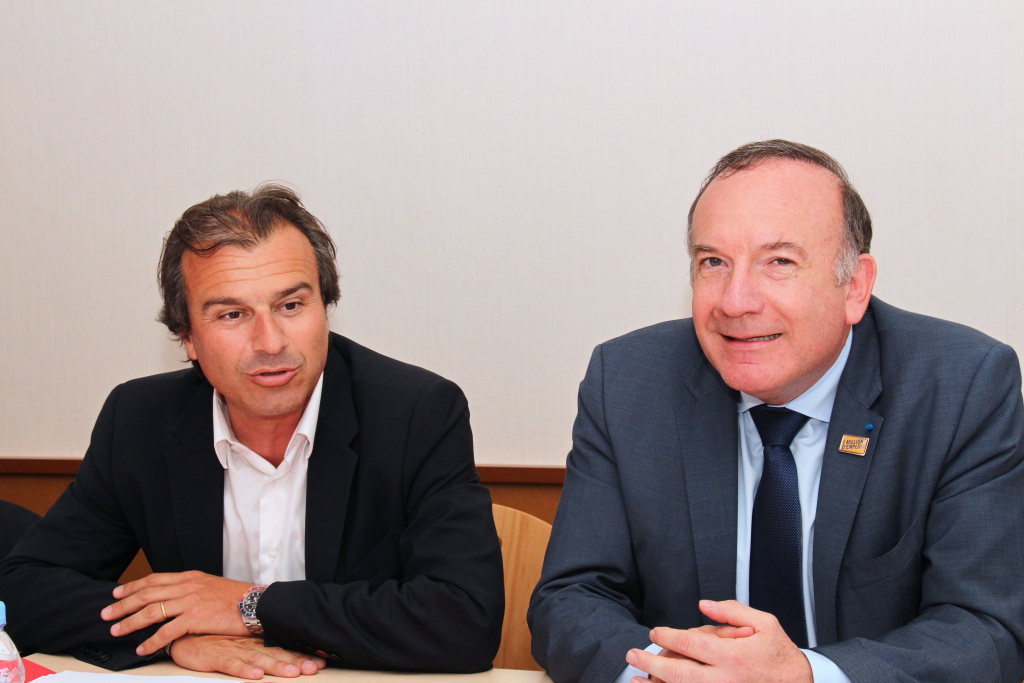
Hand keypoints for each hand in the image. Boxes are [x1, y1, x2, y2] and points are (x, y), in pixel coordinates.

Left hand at [101, 570, 252, 654]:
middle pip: (147, 594)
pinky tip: (142, 649)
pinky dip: (151, 641)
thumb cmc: (236, 598)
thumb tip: (175, 598)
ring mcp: (190, 602)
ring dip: (130, 622)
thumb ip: (191, 590)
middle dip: (123, 605)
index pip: (154, 580)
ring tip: (116, 631)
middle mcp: (187, 587)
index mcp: (190, 578)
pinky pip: (166, 632)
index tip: (116, 593)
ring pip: (151, 612)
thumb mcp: (211, 586)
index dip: (133, 587)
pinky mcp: (195, 618)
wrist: (256, 604)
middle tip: (105, 614)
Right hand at [169, 635, 325, 678]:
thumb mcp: (237, 642)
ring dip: (276, 666)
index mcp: (253, 641)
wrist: (182, 632)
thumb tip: (282, 654)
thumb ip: (257, 647)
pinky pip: (230, 664)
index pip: (282, 648)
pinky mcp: (214, 656)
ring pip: (258, 659)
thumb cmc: (211, 639)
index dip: (301, 655)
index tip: (321, 660)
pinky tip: (255, 675)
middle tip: (315, 667)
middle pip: (276, 654)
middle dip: (297, 661)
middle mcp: (246, 644)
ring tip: (292, 673)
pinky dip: (243, 669)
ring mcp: (231, 649)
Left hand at [626, 600, 811, 682]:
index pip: (689, 644)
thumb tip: (703, 604)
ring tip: (636, 678)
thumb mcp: (765, 623)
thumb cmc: (781, 656)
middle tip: (633, 653)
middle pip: (677, 673)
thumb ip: (731, 611)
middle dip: (651, 661)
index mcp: (732, 655)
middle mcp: (724, 679)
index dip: (667, 636)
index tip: (655, 632)